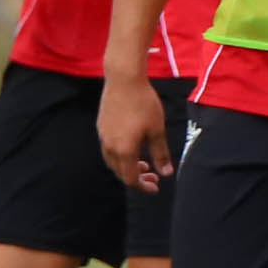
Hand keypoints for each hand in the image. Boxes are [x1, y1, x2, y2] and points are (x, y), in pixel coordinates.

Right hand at [98, 72, 170, 191]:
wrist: (124, 80)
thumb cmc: (144, 103)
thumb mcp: (157, 130)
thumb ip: (161, 154)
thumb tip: (166, 174)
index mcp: (124, 150)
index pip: (131, 179)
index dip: (143, 187)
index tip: (156, 187)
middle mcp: (110, 147)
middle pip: (120, 173)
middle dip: (137, 178)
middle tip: (153, 176)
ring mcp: (103, 137)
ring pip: (113, 162)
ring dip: (127, 167)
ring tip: (143, 163)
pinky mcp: (101, 127)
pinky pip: (109, 150)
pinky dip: (120, 156)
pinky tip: (132, 147)